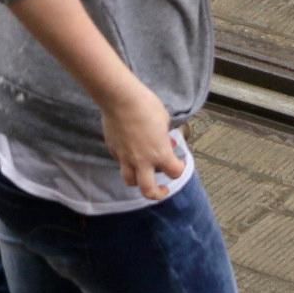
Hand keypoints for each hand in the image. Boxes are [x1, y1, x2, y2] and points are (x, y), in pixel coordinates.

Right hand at [100, 82, 187, 199]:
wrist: (119, 98)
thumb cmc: (145, 105)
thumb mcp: (164, 119)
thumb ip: (165, 136)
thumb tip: (165, 141)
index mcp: (160, 153)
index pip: (175, 172)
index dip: (180, 169)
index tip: (180, 164)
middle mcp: (142, 160)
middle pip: (148, 190)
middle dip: (157, 194)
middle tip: (162, 189)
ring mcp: (125, 157)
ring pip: (130, 180)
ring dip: (138, 181)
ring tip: (143, 175)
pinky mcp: (113, 149)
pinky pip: (120, 162)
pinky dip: (127, 162)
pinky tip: (130, 152)